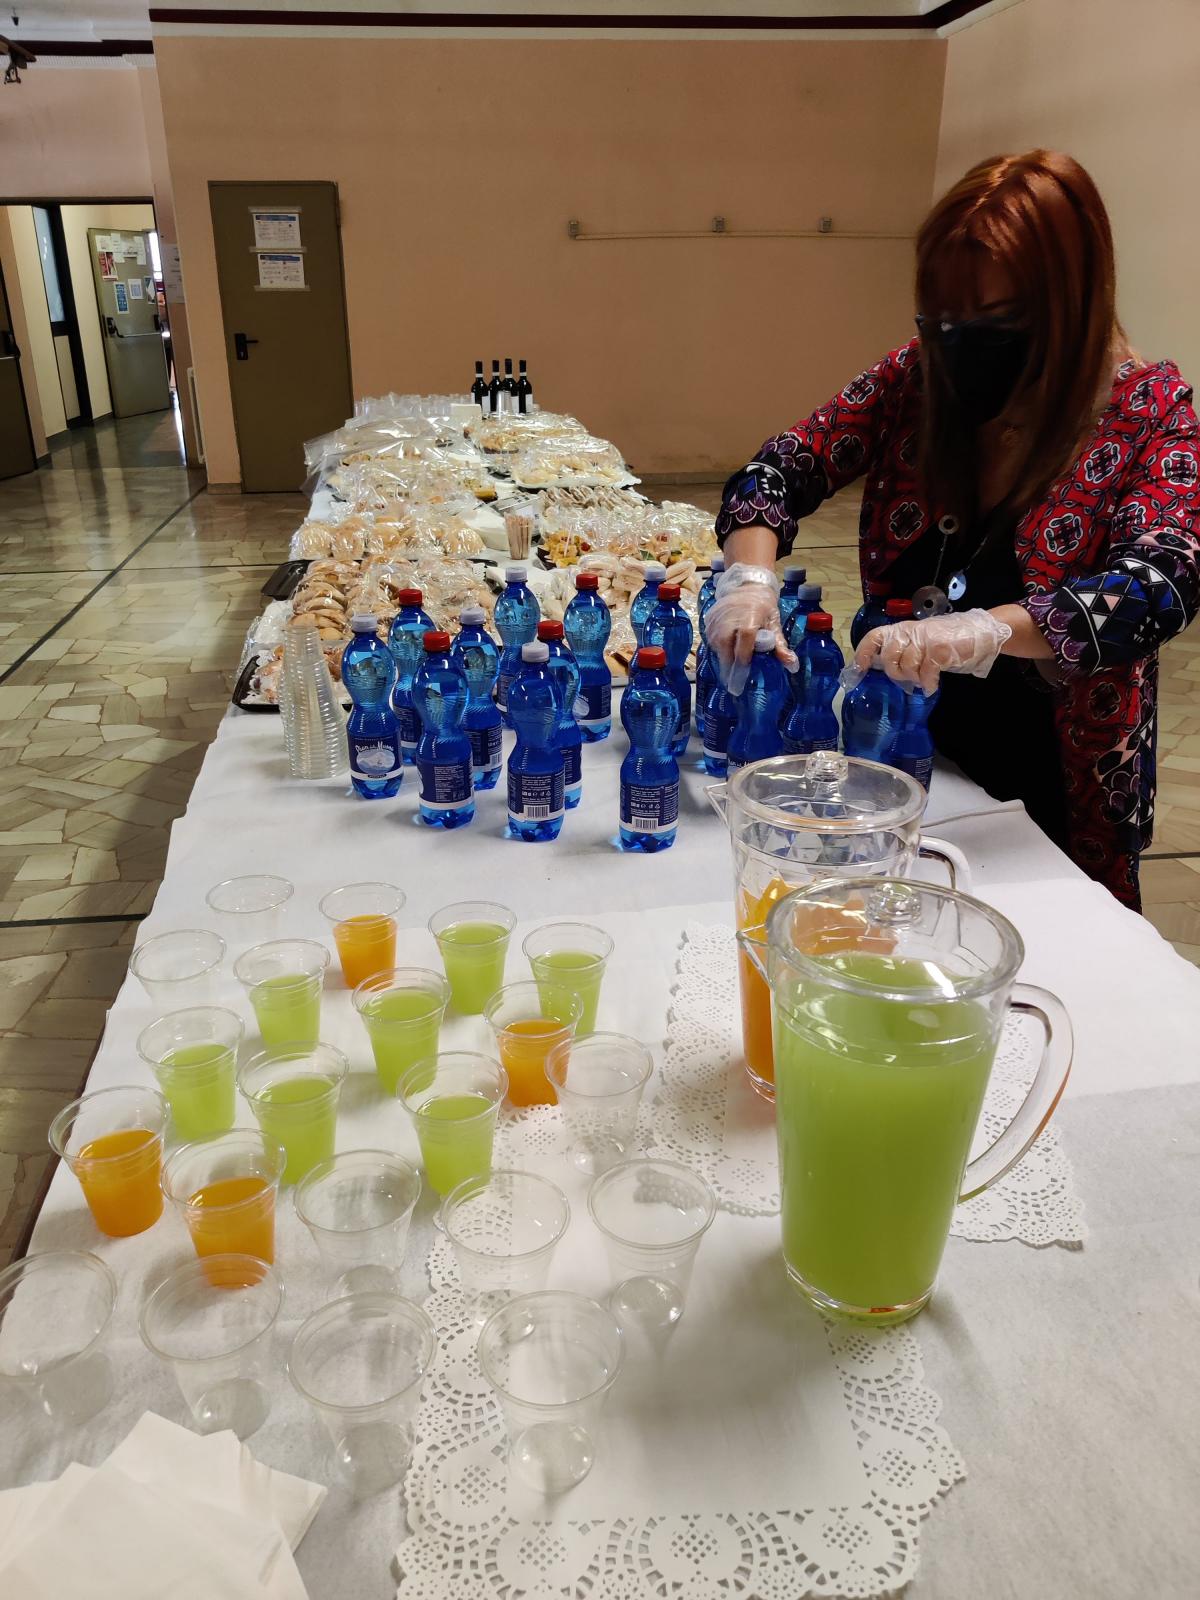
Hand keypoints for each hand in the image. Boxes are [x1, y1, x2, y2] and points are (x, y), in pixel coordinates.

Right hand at [706, 562, 796, 694]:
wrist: (747, 584)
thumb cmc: (763, 605)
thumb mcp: (774, 624)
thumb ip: (780, 647)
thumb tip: (793, 666)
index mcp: (748, 622)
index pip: (742, 649)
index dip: (741, 667)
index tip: (739, 684)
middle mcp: (729, 620)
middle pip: (726, 650)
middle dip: (729, 668)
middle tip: (732, 684)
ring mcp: (717, 619)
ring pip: (716, 646)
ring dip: (723, 658)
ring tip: (730, 669)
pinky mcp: (709, 618)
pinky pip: (710, 639)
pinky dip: (717, 648)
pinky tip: (725, 652)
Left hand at [854, 608, 1011, 694]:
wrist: (981, 632)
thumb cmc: (950, 640)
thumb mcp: (922, 641)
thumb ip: (906, 650)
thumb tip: (887, 667)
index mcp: (904, 630)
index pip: (876, 637)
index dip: (864, 653)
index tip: (859, 669)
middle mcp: (912, 632)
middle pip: (889, 656)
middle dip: (896, 673)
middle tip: (909, 678)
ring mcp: (926, 640)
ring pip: (907, 666)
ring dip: (914, 679)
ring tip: (924, 679)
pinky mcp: (939, 650)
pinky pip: (925, 673)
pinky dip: (928, 684)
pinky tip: (932, 686)